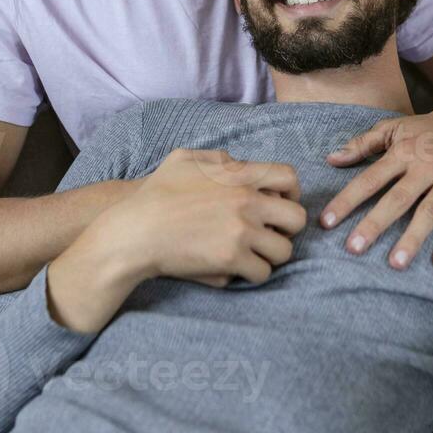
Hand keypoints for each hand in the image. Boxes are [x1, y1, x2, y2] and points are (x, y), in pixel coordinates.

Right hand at [46, 149, 307, 331]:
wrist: (135, 232)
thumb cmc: (155, 194)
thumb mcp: (184, 159)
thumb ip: (218, 159)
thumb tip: (237, 164)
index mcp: (239, 175)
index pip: (289, 177)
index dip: (291, 194)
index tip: (279, 205)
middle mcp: (246, 203)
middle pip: (297, 220)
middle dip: (287, 229)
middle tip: (270, 235)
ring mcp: (241, 233)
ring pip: (284, 252)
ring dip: (271, 255)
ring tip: (254, 255)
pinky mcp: (231, 260)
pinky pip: (262, 273)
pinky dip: (252, 274)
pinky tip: (237, 269)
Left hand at [321, 101, 432, 269]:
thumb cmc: (429, 130)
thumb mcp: (395, 128)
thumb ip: (362, 144)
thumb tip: (331, 159)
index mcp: (403, 152)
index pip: (370, 179)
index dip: (347, 200)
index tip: (326, 222)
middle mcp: (426, 166)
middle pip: (398, 199)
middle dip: (375, 224)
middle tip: (354, 249)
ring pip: (430, 211)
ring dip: (413, 238)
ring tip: (395, 264)